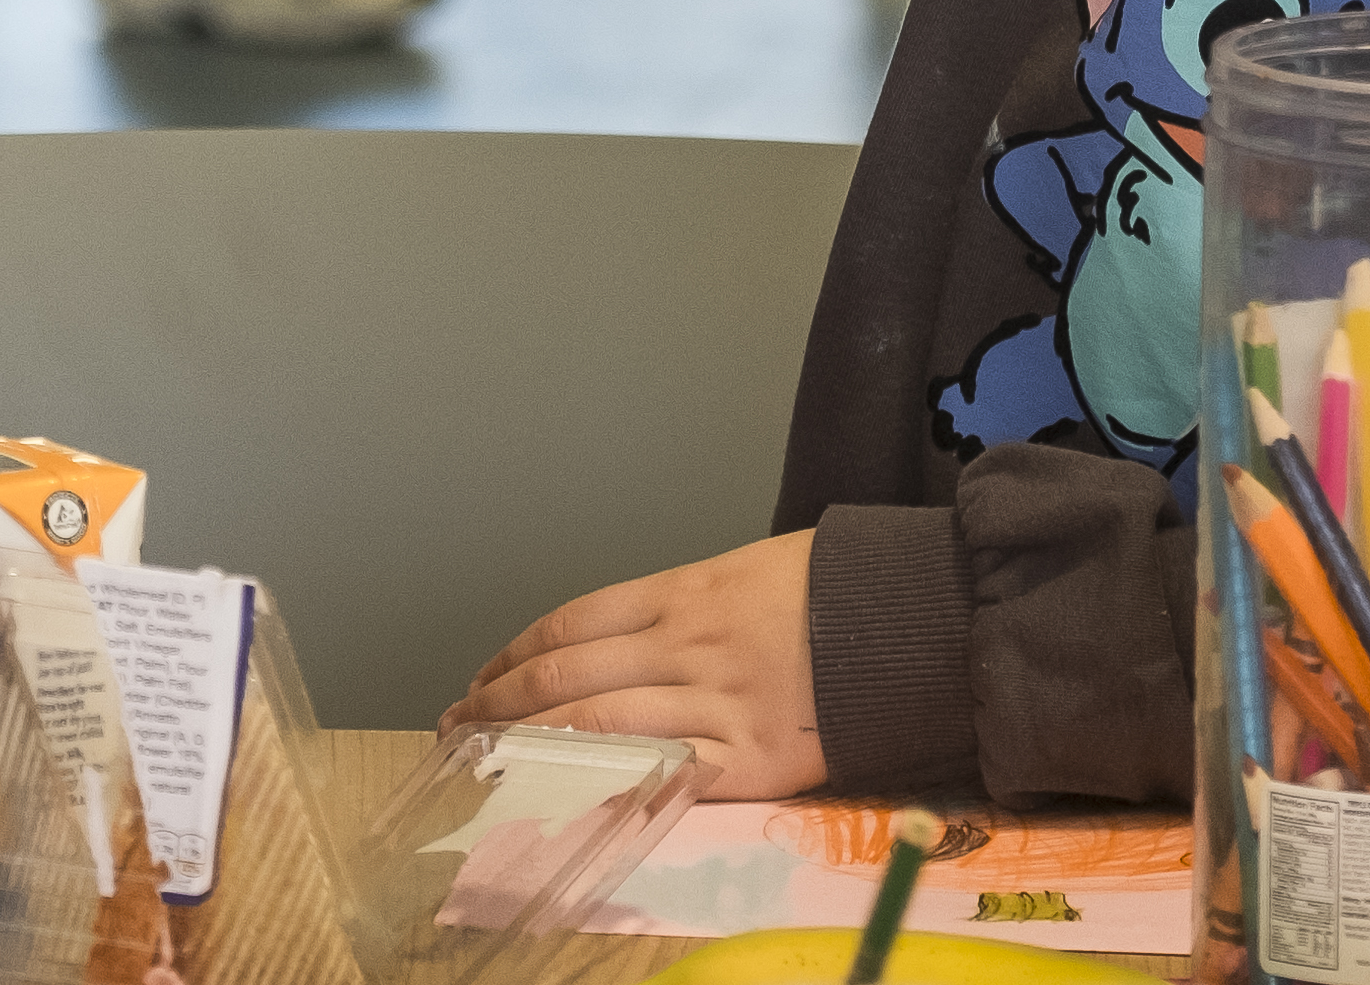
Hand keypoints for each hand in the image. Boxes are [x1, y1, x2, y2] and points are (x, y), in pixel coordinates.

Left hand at [452, 530, 821, 800]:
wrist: (911, 620)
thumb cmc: (831, 589)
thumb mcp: (743, 572)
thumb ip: (679, 608)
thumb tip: (618, 640)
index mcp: (682, 595)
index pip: (568, 627)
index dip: (513, 657)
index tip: (479, 679)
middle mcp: (686, 647)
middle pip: (567, 679)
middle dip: (500, 707)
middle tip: (459, 729)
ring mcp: (716, 705)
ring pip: (599, 728)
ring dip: (534, 749)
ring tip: (493, 767)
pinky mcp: (751, 760)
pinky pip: (664, 776)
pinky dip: (607, 787)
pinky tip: (569, 797)